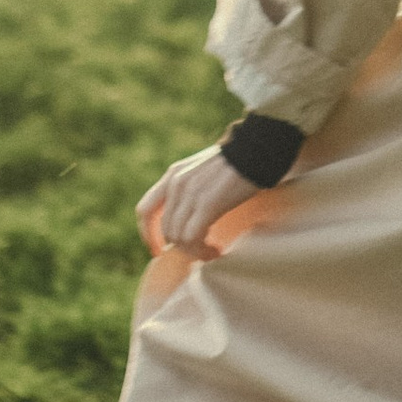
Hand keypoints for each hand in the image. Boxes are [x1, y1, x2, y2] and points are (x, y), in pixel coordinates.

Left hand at [136, 145, 258, 259]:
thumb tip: (190, 215)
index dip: (148, 235)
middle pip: (165, 229)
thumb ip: (190, 187)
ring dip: (193, 251)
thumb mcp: (203, 170)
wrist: (257, 150)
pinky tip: (215, 251)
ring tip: (211, 252)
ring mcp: (190, 193)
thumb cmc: (237, 162)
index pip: (145, 210)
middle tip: (200, 251)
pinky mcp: (207, 203)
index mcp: (173, 175)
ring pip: (178, 237)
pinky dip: (201, 250)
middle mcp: (176, 183)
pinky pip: (192, 237)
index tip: (159, 250)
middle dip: (180, 247)